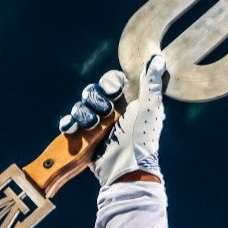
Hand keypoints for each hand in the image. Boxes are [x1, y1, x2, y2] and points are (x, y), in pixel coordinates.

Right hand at [74, 56, 166, 185]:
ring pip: (80, 106)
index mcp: (128, 103)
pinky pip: (71, 124)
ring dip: (83, 113)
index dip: (109, 83)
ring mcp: (97, 126)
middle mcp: (112, 112)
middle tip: (104, 112)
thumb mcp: (149, 108)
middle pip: (93, 92)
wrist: (126, 168)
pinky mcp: (85, 139)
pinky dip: (69, 124)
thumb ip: (151, 83)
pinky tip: (72, 129)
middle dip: (95, 99)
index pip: (112, 82)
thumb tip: (158, 59)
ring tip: (92, 125)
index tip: (113, 91)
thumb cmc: (142, 138)